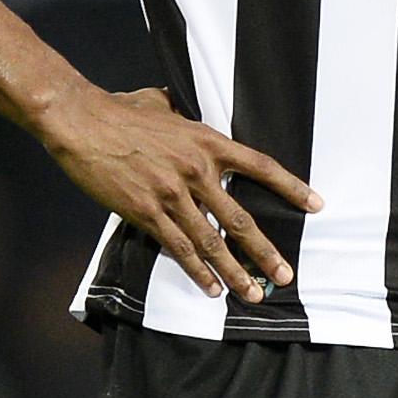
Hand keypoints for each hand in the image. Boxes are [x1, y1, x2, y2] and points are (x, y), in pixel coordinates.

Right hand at [43, 84, 321, 301]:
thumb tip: (183, 110)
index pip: (261, 167)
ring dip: (235, 272)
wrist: (83, 122)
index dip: (291, 187)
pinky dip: (197, 272)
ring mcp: (172, 195)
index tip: (315, 205)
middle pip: (240, 218)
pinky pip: (179, 248)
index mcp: (207, 142)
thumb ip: (183, 116)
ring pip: (212, 242)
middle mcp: (197, 171)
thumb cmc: (121, 110)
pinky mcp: (146, 212)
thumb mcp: (164, 104)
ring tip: (253, 293)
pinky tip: (211, 289)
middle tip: (285, 275)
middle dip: (265, 251)